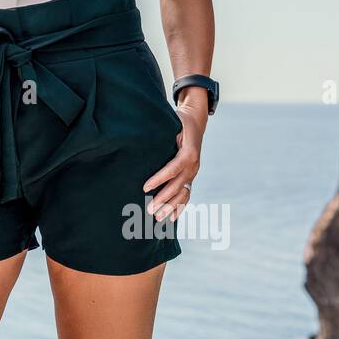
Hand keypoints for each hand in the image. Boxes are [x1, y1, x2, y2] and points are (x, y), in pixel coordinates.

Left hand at [142, 88, 208, 222]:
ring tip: (157, 217)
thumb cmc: (180, 121)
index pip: (174, 168)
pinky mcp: (191, 176)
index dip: (160, 179)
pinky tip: (171, 218)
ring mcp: (193, 172)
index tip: (145, 187)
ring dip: (171, 206)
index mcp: (189, 152)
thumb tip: (143, 136)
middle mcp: (194, 165)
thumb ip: (163, 132)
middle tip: (149, 209)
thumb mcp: (173, 121)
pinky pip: (186, 194)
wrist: (196, 121)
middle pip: (178, 185)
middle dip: (163, 198)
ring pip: (183, 193)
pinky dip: (180, 206)